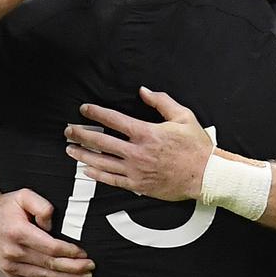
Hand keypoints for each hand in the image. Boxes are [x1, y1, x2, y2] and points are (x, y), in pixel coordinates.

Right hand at [0, 188, 94, 276]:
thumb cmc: (6, 207)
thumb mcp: (23, 195)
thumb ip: (42, 205)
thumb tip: (51, 226)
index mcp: (18, 232)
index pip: (51, 248)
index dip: (70, 252)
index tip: (84, 253)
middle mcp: (13, 252)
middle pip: (50, 265)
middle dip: (74, 268)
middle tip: (91, 267)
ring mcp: (10, 265)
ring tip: (84, 276)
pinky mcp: (10, 273)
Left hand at [67, 86, 213, 200]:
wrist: (206, 176)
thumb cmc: (196, 147)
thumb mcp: (183, 116)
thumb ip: (161, 101)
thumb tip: (144, 91)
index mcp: (146, 133)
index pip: (113, 120)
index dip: (95, 113)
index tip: (84, 109)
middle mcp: (137, 152)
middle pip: (101, 142)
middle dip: (81, 134)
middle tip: (69, 130)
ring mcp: (136, 170)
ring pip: (102, 162)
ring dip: (83, 154)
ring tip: (70, 149)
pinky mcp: (138, 185)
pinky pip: (112, 180)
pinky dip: (97, 175)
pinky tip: (86, 170)